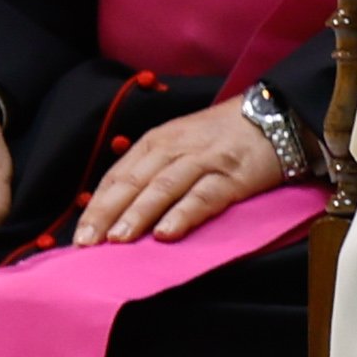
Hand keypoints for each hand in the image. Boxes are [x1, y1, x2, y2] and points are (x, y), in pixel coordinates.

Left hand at [73, 100, 285, 245]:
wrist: (278, 113)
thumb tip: (116, 210)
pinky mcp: (235, 175)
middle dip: (108, 212)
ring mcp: (206, 160)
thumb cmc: (223, 135)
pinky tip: (167, 234)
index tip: (79, 235)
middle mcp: (177, 147)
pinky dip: (184, 214)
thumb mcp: (182, 142)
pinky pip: (205, 196)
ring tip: (118, 240)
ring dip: (139, 214)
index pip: (120, 174)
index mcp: (160, 140)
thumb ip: (153, 169)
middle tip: (87, 244)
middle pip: (135, 180)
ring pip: (164, 187)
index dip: (98, 204)